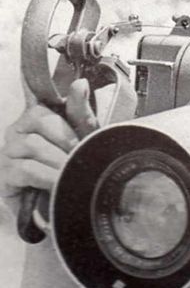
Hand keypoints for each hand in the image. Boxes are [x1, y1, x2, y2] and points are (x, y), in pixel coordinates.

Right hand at [0, 79, 97, 215]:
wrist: (67, 204)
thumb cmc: (73, 166)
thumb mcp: (83, 138)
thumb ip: (80, 110)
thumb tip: (80, 83)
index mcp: (35, 118)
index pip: (44, 107)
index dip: (66, 122)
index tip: (80, 139)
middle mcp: (17, 131)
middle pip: (40, 122)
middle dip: (66, 141)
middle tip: (78, 158)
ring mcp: (8, 153)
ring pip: (33, 145)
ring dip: (59, 160)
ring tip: (71, 172)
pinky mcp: (5, 175)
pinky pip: (25, 169)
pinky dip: (46, 176)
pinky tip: (57, 183)